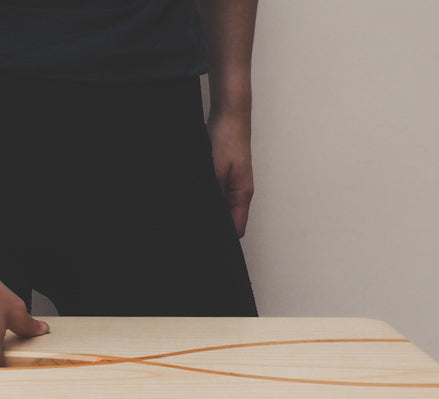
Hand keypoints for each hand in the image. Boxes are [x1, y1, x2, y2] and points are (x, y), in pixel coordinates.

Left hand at [206, 108, 254, 236]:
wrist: (229, 115)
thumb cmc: (227, 138)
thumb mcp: (215, 171)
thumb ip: (213, 196)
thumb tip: (208, 217)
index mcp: (242, 194)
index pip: (236, 229)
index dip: (223, 239)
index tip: (208, 244)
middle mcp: (241, 192)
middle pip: (230, 222)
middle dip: (215, 228)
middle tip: (197, 232)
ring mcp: (234, 185)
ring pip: (223, 209)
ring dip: (211, 212)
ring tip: (196, 214)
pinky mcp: (227, 176)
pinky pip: (219, 196)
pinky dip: (210, 199)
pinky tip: (199, 197)